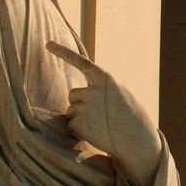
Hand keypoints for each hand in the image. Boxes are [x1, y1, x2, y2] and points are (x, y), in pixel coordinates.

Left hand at [46, 41, 162, 185]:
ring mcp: (84, 108)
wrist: (137, 141)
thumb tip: (83, 91)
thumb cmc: (132, 117)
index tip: (47, 44)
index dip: (64, 52)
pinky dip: (80, 131)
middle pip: (74, 94)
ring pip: (71, 111)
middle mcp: (93, 91)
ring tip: (101, 125)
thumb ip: (102, 88)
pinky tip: (96, 134)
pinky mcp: (78, 125)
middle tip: (100, 115)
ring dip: (81, 118)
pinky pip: (71, 125)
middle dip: (81, 103)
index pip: (81, 62)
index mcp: (105, 80)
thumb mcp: (121, 94)